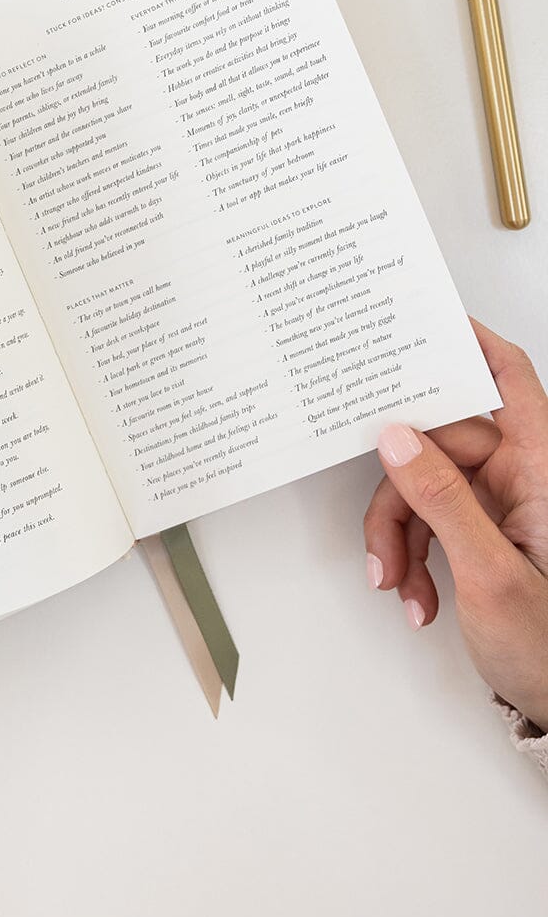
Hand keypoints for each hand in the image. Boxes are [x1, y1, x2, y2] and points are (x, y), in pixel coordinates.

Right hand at [364, 319, 547, 729]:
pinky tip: (417, 595)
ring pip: (421, 485)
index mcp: (543, 468)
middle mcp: (521, 476)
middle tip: (384, 538)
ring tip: (401, 585)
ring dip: (400, 537)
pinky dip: (412, 556)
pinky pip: (428, 519)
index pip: (507, 378)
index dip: (467, 342)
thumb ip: (441, 501)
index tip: (420, 321)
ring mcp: (499, 504)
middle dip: (399, 494)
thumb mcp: (491, 577)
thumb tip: (397, 439)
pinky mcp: (481, 531)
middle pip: (438, 443)